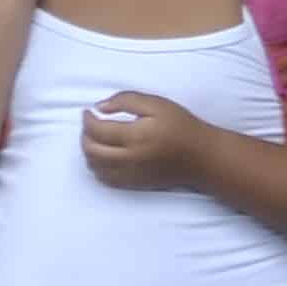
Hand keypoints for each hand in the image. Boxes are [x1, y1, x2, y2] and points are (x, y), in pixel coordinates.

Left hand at [82, 93, 207, 190]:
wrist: (202, 157)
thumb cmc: (180, 125)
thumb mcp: (155, 103)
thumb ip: (125, 100)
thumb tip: (99, 107)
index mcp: (135, 136)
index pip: (98, 131)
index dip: (87, 120)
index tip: (88, 111)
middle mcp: (131, 159)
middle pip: (92, 152)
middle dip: (84, 136)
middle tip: (89, 125)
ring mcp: (132, 175)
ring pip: (97, 168)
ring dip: (88, 153)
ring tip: (94, 139)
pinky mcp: (136, 184)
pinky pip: (107, 180)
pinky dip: (98, 168)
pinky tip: (103, 156)